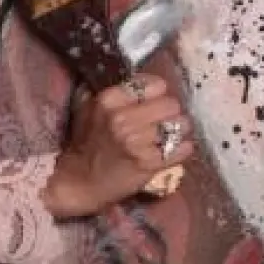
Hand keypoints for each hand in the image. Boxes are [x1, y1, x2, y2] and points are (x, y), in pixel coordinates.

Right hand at [42, 77, 194, 219]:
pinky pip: (183, 148)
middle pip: (171, 104)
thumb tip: (145, 82)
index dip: (158, 94)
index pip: (155, 84)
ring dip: (178, 131)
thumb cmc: (87, 144)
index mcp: (110, 100)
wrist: (80, 181)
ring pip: (181, 125)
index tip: (155, 102)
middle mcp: (123, 118)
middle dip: (170, 113)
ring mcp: (137, 141)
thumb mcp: (91, 110)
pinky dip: (182, 149)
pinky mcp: (149, 163)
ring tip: (169, 137)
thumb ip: (116, 94)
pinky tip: (174, 151)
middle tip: (164, 122)